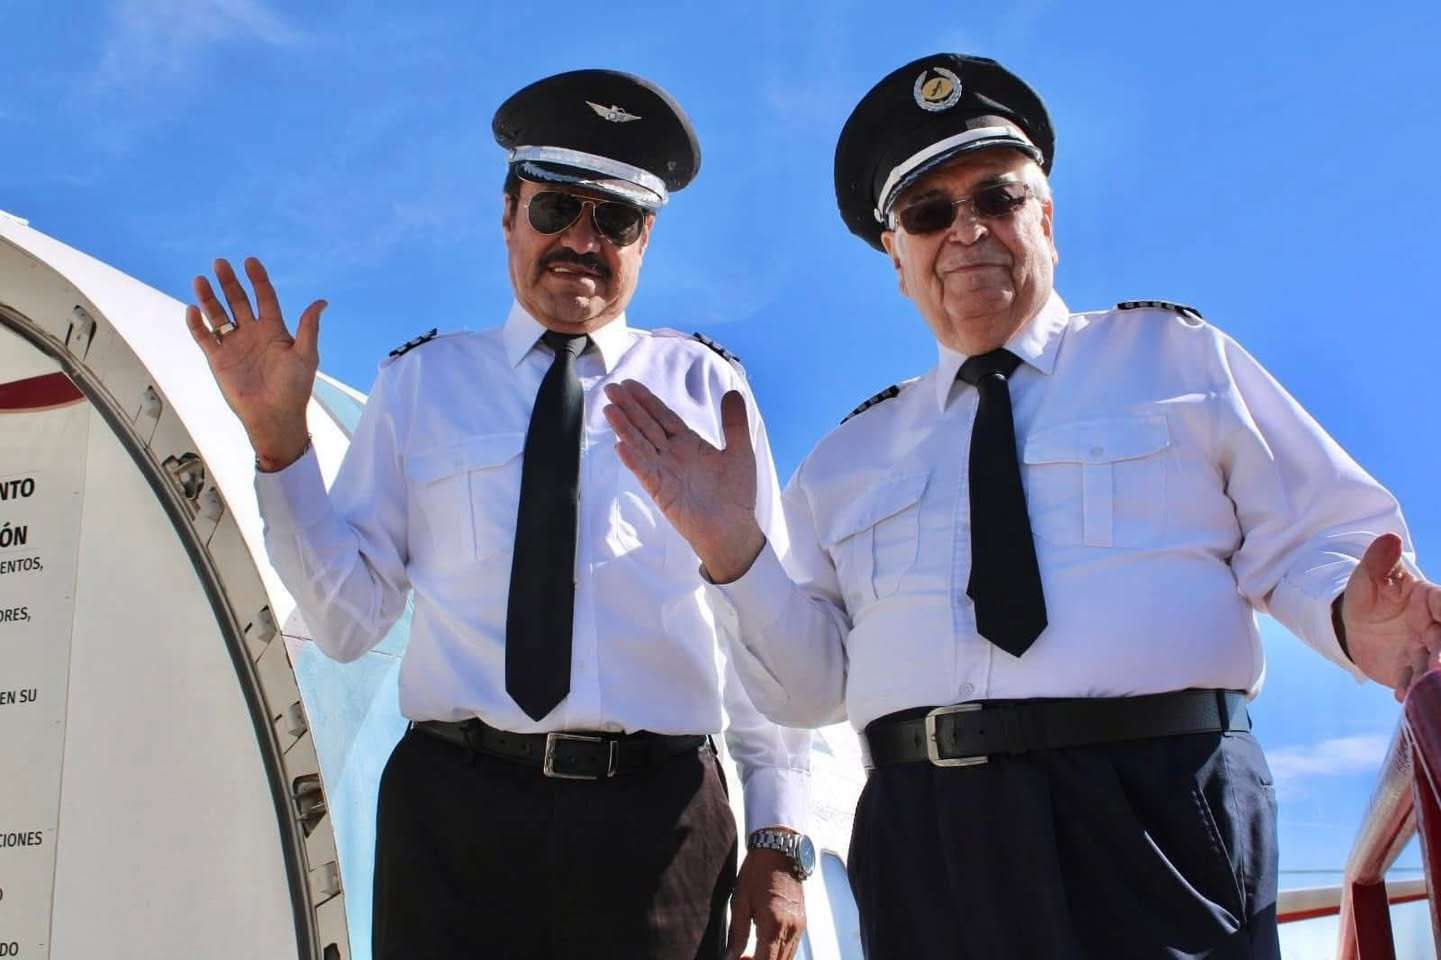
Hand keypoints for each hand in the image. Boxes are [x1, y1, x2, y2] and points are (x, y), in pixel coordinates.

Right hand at [184, 257, 324, 469]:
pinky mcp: (218, 360)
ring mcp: (234, 345)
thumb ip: (309, 327)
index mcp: (274, 330)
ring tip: (200, 279)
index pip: (264, 298)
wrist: (274, 416)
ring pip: (218, 315)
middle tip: (220, 263)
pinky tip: (192, 309)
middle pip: (238, 301)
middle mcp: (252, 333)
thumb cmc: (294, 388)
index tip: (250, 261)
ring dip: (209, 298)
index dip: (257, 279)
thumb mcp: (305, 355)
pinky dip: (197, 324)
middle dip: (229, 282)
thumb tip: (322, 301)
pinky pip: (204, 337)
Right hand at [602, 380, 764, 581]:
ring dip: (625, 428)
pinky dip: (633, 459)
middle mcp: (672, 455)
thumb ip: (734, 423)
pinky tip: (620, 446)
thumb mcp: (740, 452)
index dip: (646, 400)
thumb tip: (732, 392)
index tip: (630, 385)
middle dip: (629, 407)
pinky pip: (645, 472)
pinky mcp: (661, 491)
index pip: (663, 416)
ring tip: (609, 410)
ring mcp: (664, 472)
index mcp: (688, 444)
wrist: (733, 529)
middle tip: (611, 389)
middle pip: (646, 425)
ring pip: (641, 444)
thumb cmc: (736, 495)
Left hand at [726, 849, 805, 959]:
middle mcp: (790, 928)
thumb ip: (737, 933)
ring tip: (750, 955)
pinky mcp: (801, 922)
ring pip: (787, 959)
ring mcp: (799, 926)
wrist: (779, 850)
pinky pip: (792, 948)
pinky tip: (763, 947)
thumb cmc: (757, 871)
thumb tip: (732, 956)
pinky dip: (778, 954)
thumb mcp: (740, 901)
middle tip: (742, 959)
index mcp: (773, 923)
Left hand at [1341, 533, 1440, 700]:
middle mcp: (1433, 626)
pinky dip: (1408, 688)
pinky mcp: (1409, 670)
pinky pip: (1411, 680)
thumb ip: (1378, 561)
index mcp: (1430, 599)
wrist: (1352, 626)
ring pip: (1432, 663)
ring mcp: (1423, 650)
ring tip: (1417, 685)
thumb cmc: (1367, 596)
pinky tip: (1401, 696)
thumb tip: (1389, 538)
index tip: (1439, 621)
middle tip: (1437, 666)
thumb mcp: (1366, 578)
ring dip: (1427, 675)